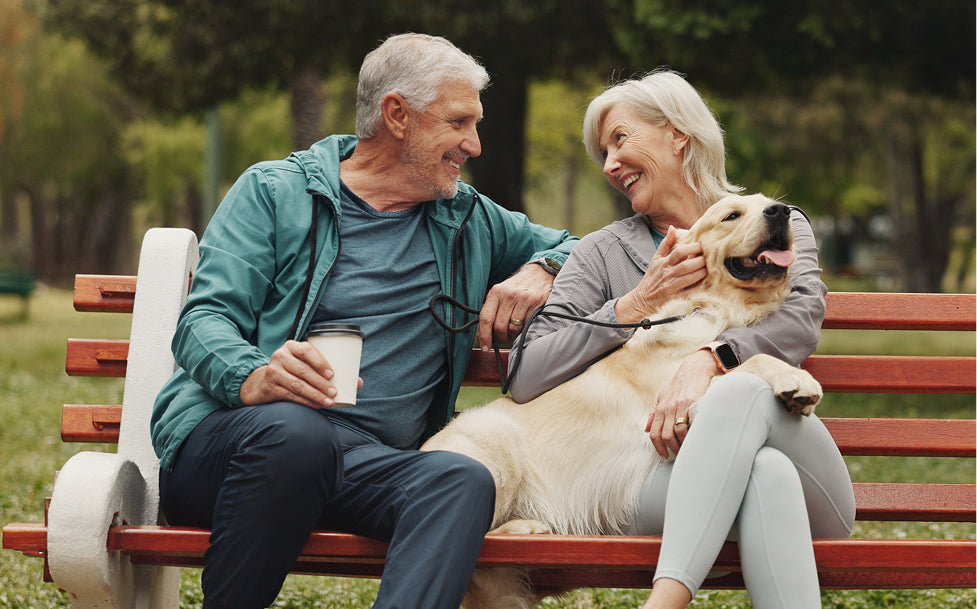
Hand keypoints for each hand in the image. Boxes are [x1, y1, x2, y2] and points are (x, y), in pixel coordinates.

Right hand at [239, 340, 362, 408]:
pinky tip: (316, 405)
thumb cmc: (293, 370)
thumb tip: (358, 383)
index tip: (332, 374)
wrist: (263, 381)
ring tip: (329, 402)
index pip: (307, 350)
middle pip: (303, 370)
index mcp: (292, 346)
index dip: (320, 361)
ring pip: (297, 384)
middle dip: (321, 383)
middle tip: (334, 392)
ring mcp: (273, 371)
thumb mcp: (306, 364)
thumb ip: (327, 370)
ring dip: (315, 394)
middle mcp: (281, 356)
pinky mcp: (271, 387)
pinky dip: (306, 402)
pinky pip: (290, 395)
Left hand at [477, 263, 554, 349]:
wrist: (539, 273)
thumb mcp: (501, 295)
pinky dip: (525, 328)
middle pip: (500, 326)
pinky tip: (525, 321)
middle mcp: (508, 295)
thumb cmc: (517, 287)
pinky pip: (527, 324)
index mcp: (496, 292)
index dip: (484, 335)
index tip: (485, 346)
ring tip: (515, 327)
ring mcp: (523, 299)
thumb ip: (490, 313)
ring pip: (514, 328)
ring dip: (513, 333)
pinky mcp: (535, 303)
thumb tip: (481, 335)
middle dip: (501, 337)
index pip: (485, 318)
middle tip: (504, 337)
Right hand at [615, 226, 705, 322]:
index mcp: (664, 263)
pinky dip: (700, 288)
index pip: (678, 252)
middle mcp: (668, 274)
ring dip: (702, 272)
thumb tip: (672, 228)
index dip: (692, 248)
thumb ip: (665, 244)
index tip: (701, 246)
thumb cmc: (651, 279)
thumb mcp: (655, 259)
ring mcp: (672, 287)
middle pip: (687, 265)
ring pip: (690, 278)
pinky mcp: (676, 298)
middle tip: (709, 257)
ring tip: (709, 268)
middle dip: (700, 260)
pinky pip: (690, 292)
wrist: (642, 300)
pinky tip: (708, 284)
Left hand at [645, 349, 718, 458]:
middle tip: (677, 454)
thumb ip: (654, 413)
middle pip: (666, 435)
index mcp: (660, 408)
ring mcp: (681, 406)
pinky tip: (695, 438)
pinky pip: (692, 423)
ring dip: (683, 444)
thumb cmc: (678, 384)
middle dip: (671, 448)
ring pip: (679, 431)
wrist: (693, 369)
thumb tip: (647, 429)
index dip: (658, 447)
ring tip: (687, 448)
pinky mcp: (694, 404)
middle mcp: (669, 408)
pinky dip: (694, 433)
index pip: (655, 433)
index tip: (664, 455)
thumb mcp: (661, 396)